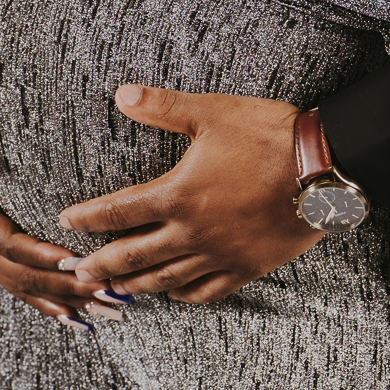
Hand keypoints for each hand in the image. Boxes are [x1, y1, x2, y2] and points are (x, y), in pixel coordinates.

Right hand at [0, 110, 118, 328]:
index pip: (9, 243)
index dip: (41, 255)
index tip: (75, 261)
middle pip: (24, 274)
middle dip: (65, 285)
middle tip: (106, 290)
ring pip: (26, 286)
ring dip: (66, 301)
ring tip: (107, 309)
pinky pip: (23, 285)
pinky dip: (50, 303)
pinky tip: (79, 318)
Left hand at [56, 86, 319, 301]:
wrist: (324, 169)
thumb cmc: (268, 136)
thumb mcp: (212, 113)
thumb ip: (163, 107)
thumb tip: (122, 94)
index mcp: (178, 196)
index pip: (120, 212)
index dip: (88, 218)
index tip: (66, 223)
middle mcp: (192, 232)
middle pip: (133, 256)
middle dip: (100, 265)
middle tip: (75, 273)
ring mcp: (220, 254)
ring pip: (166, 279)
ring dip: (134, 285)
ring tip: (113, 290)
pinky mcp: (246, 266)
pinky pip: (207, 291)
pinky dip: (184, 295)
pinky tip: (174, 293)